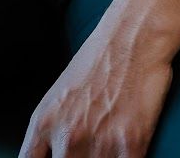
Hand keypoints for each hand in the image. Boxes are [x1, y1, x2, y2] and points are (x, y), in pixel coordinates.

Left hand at [19, 26, 172, 157]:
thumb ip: (50, 134)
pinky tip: (129, 149)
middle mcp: (68, 137)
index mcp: (44, 123)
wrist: (134, 35)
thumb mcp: (59, 95)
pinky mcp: (131, 145)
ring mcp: (99, 143)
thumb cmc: (99, 60)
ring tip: (109, 142)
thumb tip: (53, 156)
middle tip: (89, 148)